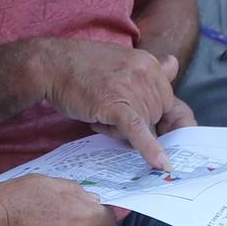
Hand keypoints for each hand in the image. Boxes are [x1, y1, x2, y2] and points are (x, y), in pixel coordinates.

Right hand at [34, 40, 192, 170]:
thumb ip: (150, 69)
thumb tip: (175, 64)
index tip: (134, 116)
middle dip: (135, 120)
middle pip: (156, 114)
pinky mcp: (115, 105)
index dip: (149, 112)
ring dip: (121, 128)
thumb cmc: (83, 66)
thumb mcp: (122, 61)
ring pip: (143, 124)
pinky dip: (150, 149)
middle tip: (106, 111)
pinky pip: (138, 130)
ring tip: (98, 113)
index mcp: (148, 62)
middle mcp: (144, 72)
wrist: (51, 65)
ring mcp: (131, 88)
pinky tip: (161, 164)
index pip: (165, 99)